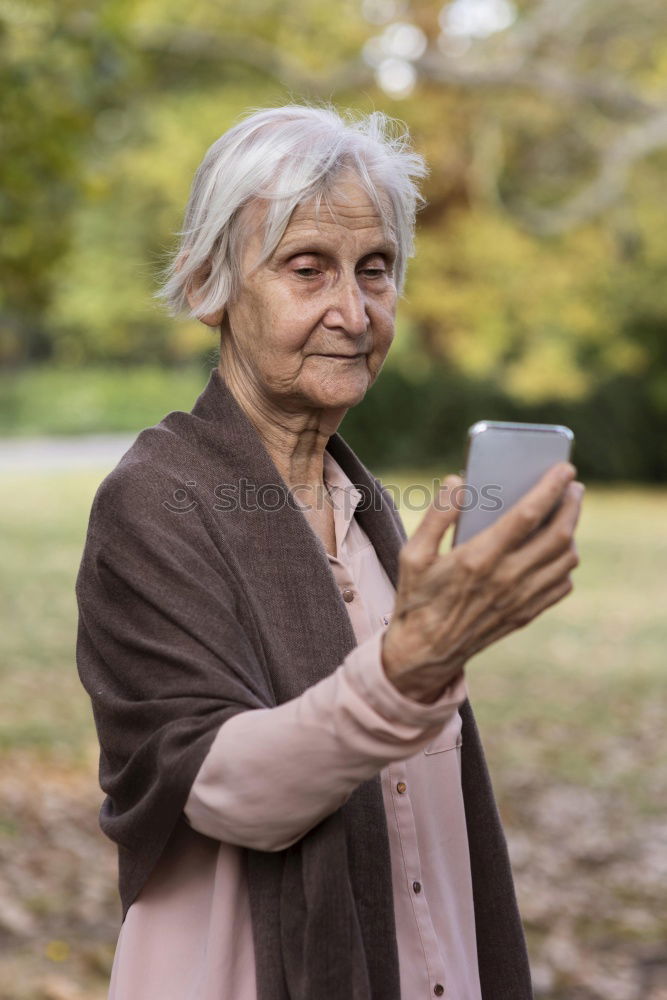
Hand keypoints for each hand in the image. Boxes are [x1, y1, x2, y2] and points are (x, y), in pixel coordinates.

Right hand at [382, 462, 583, 703]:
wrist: (425, 653)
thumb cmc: (417, 598)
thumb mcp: (412, 554)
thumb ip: (436, 515)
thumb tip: (458, 481)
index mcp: (478, 559)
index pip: (527, 515)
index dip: (550, 488)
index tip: (564, 468)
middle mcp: (506, 579)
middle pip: (558, 535)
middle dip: (571, 505)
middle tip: (573, 487)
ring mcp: (520, 600)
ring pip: (565, 560)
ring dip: (572, 532)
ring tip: (566, 514)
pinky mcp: (526, 615)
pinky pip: (561, 585)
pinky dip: (565, 563)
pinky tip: (556, 551)